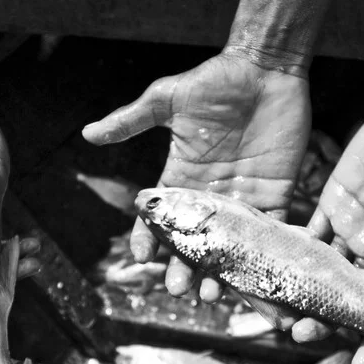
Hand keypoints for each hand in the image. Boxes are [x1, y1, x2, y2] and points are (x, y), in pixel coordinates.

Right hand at [82, 49, 309, 300]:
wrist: (265, 68)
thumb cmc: (215, 80)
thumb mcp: (167, 99)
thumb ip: (131, 120)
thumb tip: (89, 133)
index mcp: (180, 179)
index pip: (158, 218)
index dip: (147, 240)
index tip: (142, 258)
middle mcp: (208, 197)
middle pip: (192, 243)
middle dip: (183, 269)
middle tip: (179, 289)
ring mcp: (241, 200)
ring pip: (228, 247)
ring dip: (220, 273)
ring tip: (212, 295)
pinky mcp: (274, 197)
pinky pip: (271, 233)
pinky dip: (266, 256)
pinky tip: (258, 278)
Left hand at [295, 85, 363, 363]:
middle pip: (352, 298)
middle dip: (330, 322)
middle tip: (304, 336)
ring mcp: (356, 225)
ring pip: (326, 271)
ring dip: (305, 294)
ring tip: (283, 315)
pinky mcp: (334, 199)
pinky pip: (309, 231)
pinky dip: (293, 250)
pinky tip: (273, 268)